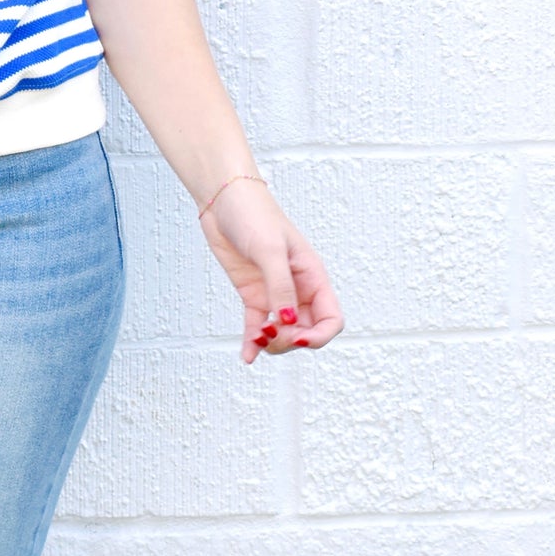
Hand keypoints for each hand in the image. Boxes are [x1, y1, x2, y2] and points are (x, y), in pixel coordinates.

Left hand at [197, 180, 344, 363]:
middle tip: (269, 333)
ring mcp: (275, 293)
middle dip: (291, 341)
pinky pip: (258, 325)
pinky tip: (246, 356)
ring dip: (272, 343)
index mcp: (313, 276)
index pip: (331, 318)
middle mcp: (298, 288)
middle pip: (307, 331)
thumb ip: (280, 287)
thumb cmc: (253, 214)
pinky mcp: (253, 294)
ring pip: (283, 332)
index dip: (319, 336)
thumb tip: (289, 321)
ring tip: (255, 340)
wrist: (223, 199)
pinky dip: (253, 341)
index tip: (297, 338)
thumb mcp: (269, 250)